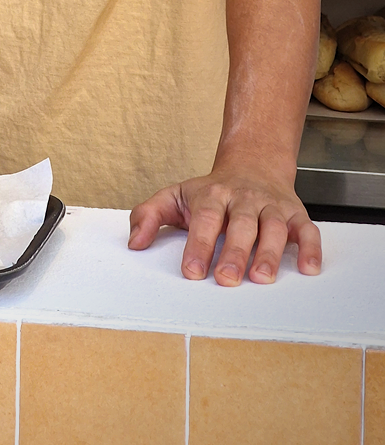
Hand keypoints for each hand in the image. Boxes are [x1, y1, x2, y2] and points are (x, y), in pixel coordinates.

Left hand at [128, 165, 321, 284]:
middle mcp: (243, 199)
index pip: (205, 219)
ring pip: (274, 226)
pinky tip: (309, 269)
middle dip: (234, 252)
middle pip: (241, 224)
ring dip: (270, 252)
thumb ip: (149, 215)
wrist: (252, 164)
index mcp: (212, 194)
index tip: (192, 271)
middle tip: (226, 279)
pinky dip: (311, 248)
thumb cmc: (211, 191)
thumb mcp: (174, 196)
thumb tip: (133, 242)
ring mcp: (271, 206)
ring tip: (261, 278)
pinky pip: (308, 229)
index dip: (199, 245)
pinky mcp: (296, 214)